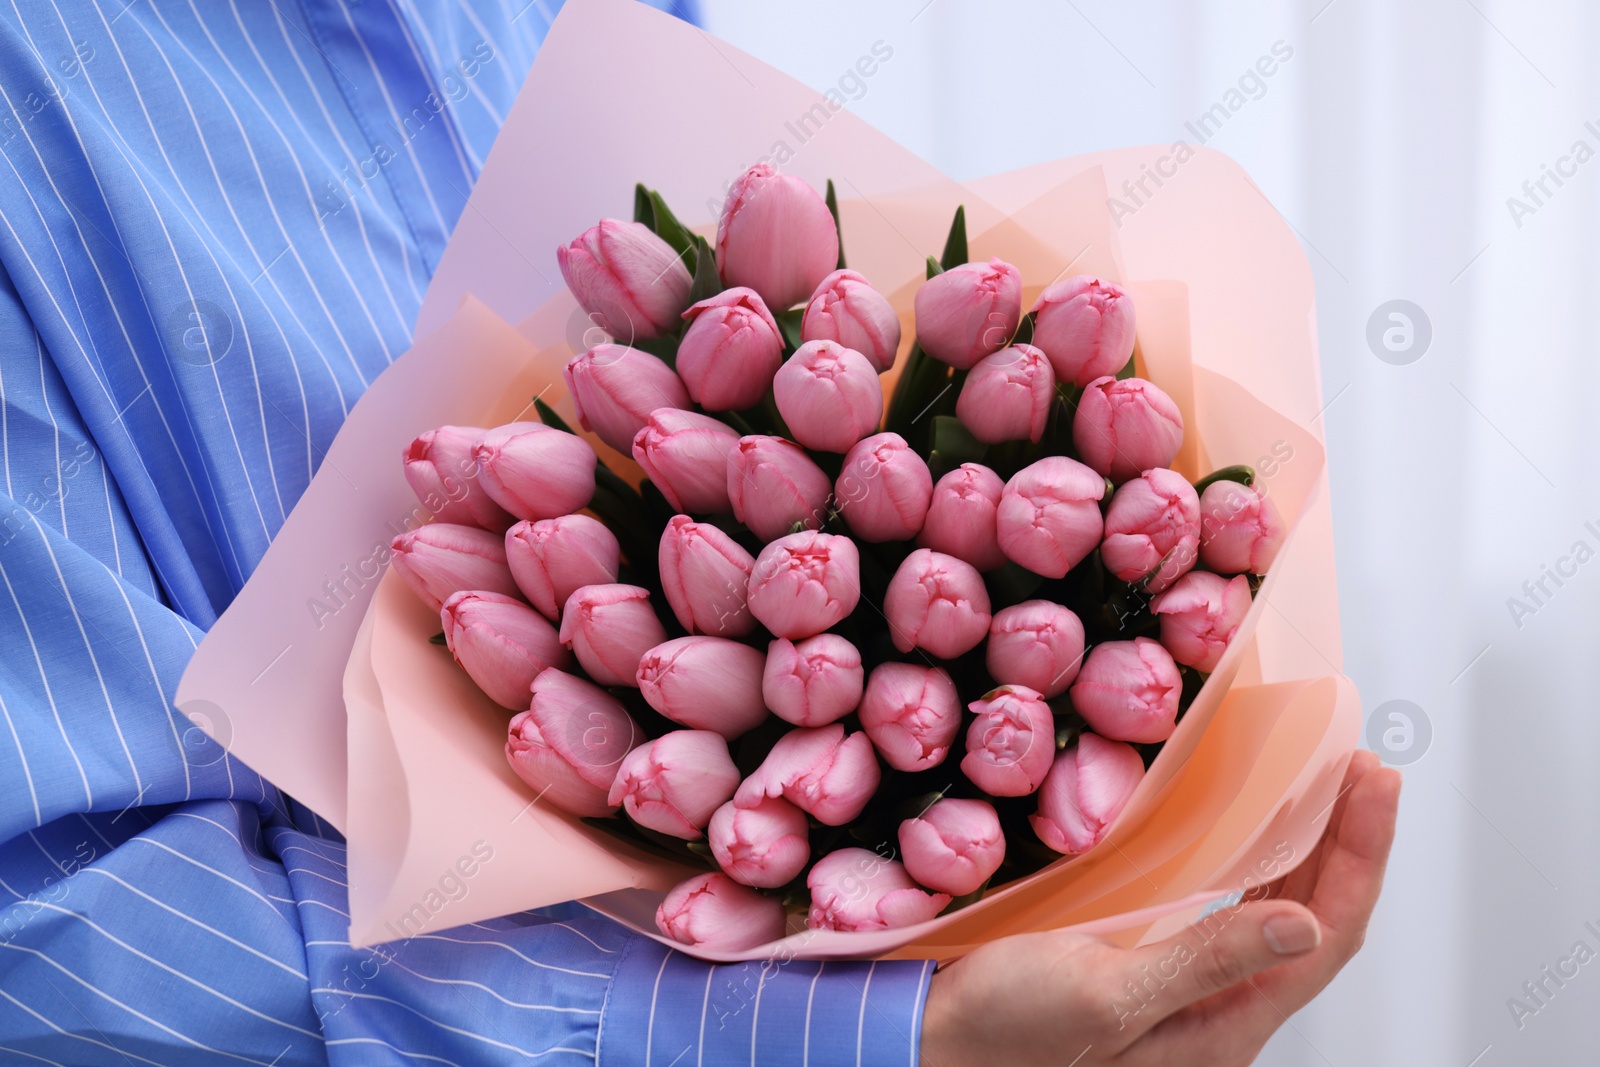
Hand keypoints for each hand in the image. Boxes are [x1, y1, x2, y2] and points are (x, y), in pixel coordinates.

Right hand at [919, 749, 1400, 1066]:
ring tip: (1328, 781)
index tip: (1374, 785)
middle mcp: (1216, 1005)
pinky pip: (1224, 902)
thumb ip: (1206, 961)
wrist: (933, 1039)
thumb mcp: (1107, 994)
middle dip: (1348, 840)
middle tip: (1365, 765)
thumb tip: (1302, 926)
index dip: (1360, 858)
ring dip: (1308, 844)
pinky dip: (1252, 855)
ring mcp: (1183, 979)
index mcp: (1221, 1026)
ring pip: (1274, 907)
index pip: (1324, 935)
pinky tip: (1251, 822)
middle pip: (1312, 917)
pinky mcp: (1146, 953)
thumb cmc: (1006, 1032)